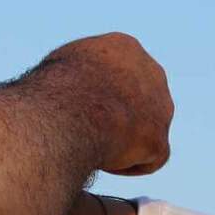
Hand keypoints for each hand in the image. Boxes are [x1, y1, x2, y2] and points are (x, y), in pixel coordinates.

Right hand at [41, 34, 172, 176]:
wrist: (68, 114)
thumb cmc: (54, 90)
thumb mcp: (61, 66)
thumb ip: (79, 74)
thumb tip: (74, 88)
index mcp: (125, 48)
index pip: (121, 74)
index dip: (101, 95)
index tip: (81, 108)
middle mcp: (152, 73)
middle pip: (139, 102)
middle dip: (119, 118)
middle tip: (89, 131)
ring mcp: (161, 107)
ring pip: (143, 132)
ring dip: (121, 143)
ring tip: (92, 146)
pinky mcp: (159, 140)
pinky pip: (147, 160)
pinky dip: (125, 166)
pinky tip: (102, 162)